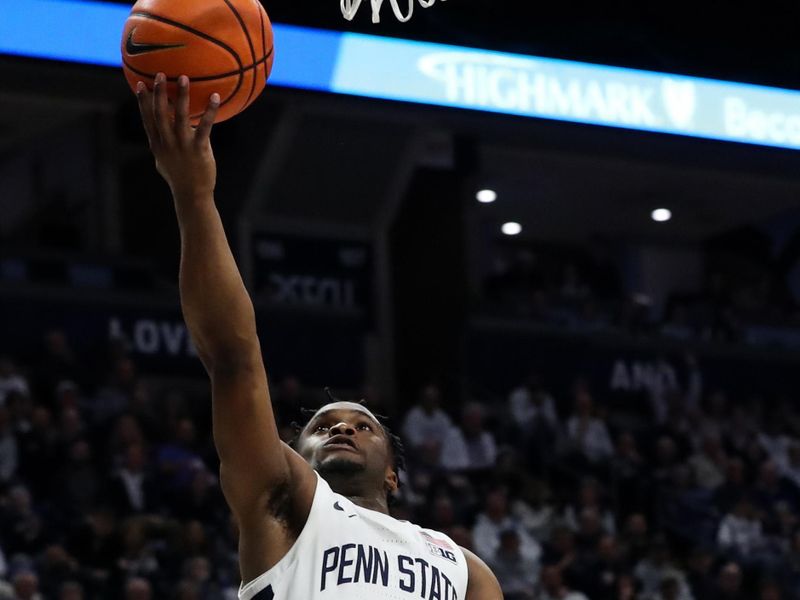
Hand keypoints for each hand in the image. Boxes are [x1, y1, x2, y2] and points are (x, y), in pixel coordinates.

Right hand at [136, 73, 219, 199]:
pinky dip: (209, 111)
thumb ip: (162, 145)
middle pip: (160, 114)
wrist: (192, 195)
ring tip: (184, 78)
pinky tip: (215, 97)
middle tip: (160, 74)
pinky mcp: (199, 149)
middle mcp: (167, 143)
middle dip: (159, 93)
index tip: (139, 84)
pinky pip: (205, 126)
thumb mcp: (164, 161)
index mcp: (158, 144)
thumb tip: (160, 135)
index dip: (142, 101)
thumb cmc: (180, 177)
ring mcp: (182, 146)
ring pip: (181, 116)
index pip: (147, 119)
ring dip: (182, 96)